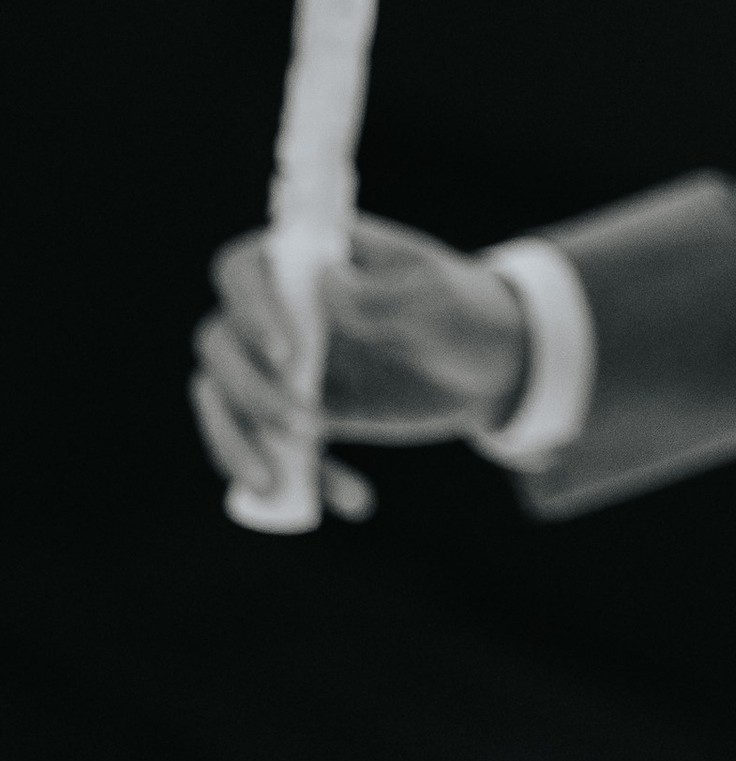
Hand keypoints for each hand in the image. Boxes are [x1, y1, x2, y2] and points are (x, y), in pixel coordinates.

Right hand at [191, 215, 531, 520]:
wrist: (490, 366)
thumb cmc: (462, 312)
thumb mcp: (437, 299)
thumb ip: (385, 294)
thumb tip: (326, 285)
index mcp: (310, 261)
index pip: (245, 268)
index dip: (248, 307)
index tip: (286, 352)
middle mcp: (281, 309)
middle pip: (220, 342)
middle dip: (249, 391)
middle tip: (307, 426)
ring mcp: (283, 365)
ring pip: (223, 399)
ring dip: (240, 444)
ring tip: (280, 484)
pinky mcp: (296, 415)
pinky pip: (267, 448)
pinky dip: (295, 478)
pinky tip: (351, 499)